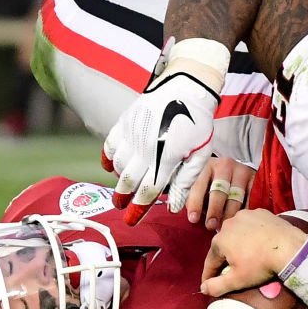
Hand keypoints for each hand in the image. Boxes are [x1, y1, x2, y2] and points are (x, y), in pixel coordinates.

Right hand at [102, 73, 217, 225]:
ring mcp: (133, 133)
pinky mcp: (125, 122)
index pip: (147, 191)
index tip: (130, 221)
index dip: (137, 209)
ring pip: (118, 164)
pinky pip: (109, 145)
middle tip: (121, 205)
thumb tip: (172, 207)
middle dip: (122, 197)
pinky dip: (108, 158)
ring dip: (120, 177)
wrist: (187, 87)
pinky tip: (111, 166)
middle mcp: (146, 147)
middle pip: (128, 181)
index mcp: (166, 157)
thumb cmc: (197, 123)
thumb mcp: (199, 155)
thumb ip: (185, 181)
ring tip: (125, 184)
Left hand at [185, 156, 254, 230]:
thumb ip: (194, 199)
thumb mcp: (201, 186)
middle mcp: (225, 166)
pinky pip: (251, 198)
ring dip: (230, 214)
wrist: (236, 171)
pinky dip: (245, 211)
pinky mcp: (255, 179)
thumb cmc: (213, 184)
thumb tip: (188, 216)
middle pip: (219, 191)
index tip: (193, 220)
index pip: (199, 186)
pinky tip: (241, 222)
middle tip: (211, 226)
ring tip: (226, 227)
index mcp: (206, 167)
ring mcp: (242, 171)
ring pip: (236, 196)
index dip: (195, 204)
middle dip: (214, 210)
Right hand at [200, 209, 307, 295]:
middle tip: (229, 270)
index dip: (209, 274)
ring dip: (238, 243)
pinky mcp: (261, 212)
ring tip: (245, 254)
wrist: (290, 247)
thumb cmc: (261, 265)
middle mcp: (229, 224)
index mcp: (220, 240)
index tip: (208, 283)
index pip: (210, 261)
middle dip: (224, 258)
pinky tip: (258, 241)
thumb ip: (216, 286)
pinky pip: (252, 224)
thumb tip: (203, 288)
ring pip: (237, 232)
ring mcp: (246, 215)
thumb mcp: (237, 280)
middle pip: (223, 245)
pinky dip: (252, 233)